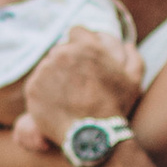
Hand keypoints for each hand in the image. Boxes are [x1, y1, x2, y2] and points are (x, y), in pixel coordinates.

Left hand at [23, 27, 143, 138]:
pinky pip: (36, 84)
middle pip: (60, 50)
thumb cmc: (115, 107)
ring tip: (67, 97)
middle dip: (66, 63)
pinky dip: (44, 92)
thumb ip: (133, 58)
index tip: (81, 58)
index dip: (78, 44)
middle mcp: (63, 53)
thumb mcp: (133, 81)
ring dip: (54, 77)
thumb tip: (128, 45)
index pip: (75, 31)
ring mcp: (45, 70)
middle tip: (76, 83)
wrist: (92, 135)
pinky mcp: (32, 87)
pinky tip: (57, 105)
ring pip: (47, 67)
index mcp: (86, 46)